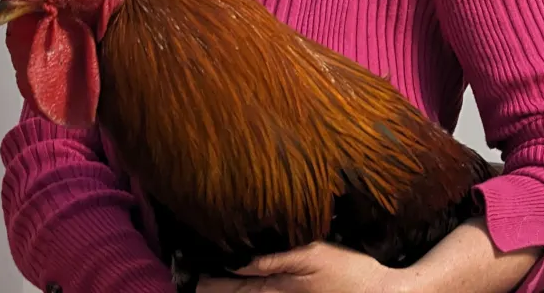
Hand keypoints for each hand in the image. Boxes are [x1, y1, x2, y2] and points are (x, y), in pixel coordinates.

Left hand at [195, 242, 400, 292]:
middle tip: (193, 283)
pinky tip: (250, 284)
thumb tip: (243, 261)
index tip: (192, 276)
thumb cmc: (350, 272)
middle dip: (218, 288)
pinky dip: (254, 290)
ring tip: (212, 285)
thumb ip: (277, 259)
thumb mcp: (315, 255)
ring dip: (235, 290)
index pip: (238, 286)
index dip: (214, 281)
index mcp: (279, 287)